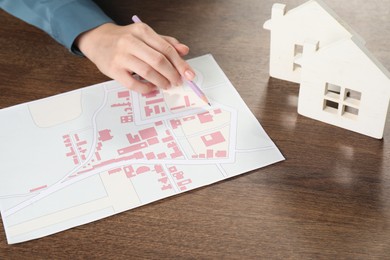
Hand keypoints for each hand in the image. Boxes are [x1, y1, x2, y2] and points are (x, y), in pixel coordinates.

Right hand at [75, 22, 195, 92]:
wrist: (97, 40)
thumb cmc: (125, 39)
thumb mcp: (145, 35)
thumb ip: (166, 43)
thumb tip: (185, 51)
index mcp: (142, 31)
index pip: (166, 49)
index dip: (180, 64)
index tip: (189, 74)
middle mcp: (131, 42)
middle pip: (159, 61)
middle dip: (172, 74)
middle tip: (178, 82)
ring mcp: (121, 56)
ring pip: (147, 72)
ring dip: (161, 82)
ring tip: (166, 85)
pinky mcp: (113, 70)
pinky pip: (133, 84)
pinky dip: (145, 88)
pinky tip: (151, 88)